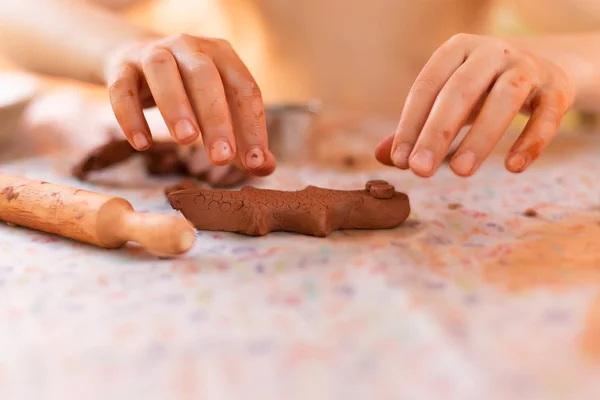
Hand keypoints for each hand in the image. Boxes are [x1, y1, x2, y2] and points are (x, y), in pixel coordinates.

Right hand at [103, 34, 274, 175]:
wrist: (138, 61)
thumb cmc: (190, 92)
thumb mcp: (220, 109)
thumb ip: (242, 138)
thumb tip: (265, 167)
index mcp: (223, 56)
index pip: (244, 88)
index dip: (252, 126)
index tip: (254, 162)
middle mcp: (190, 47)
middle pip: (205, 77)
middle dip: (216, 119)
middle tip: (222, 158)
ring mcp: (153, 53)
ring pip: (163, 72)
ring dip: (175, 106)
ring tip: (186, 141)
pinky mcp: (122, 67)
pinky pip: (122, 89)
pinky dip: (130, 116)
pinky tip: (141, 144)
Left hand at [376, 33, 574, 176]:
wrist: (543, 66)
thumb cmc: (482, 88)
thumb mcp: (447, 101)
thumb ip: (417, 127)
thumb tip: (382, 156)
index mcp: (456, 50)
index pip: (427, 86)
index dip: (410, 124)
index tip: (399, 160)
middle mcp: (491, 51)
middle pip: (461, 90)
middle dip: (437, 132)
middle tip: (420, 171)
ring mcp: (527, 66)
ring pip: (505, 98)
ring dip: (481, 137)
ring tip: (459, 172)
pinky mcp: (557, 87)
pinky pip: (547, 115)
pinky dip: (531, 141)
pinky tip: (513, 168)